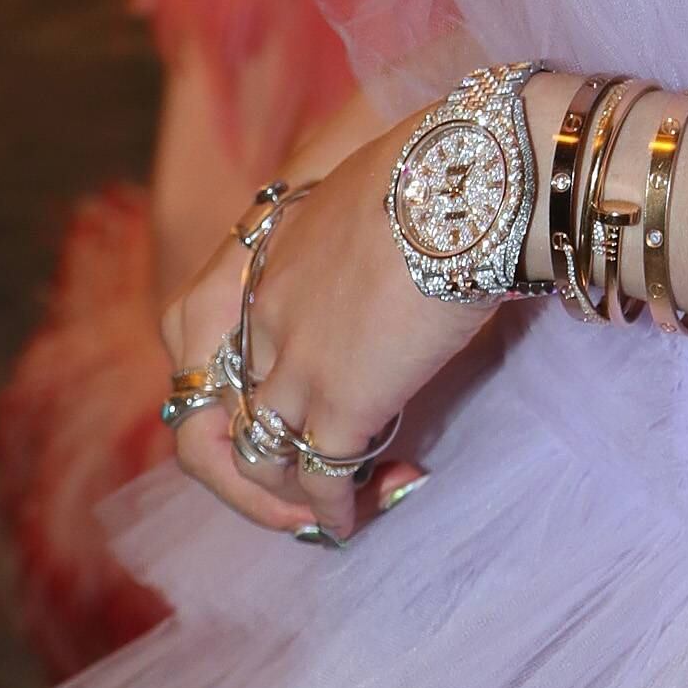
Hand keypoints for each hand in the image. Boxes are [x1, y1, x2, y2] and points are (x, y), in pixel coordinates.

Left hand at [161, 125, 496, 540]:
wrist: (463, 182)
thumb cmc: (439, 169)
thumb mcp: (370, 191)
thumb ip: (361, 235)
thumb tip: (403, 247)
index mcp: (269, 257)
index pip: (223, 342)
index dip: (252, 380)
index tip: (297, 396)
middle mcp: (266, 314)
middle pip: (231, 408)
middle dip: (258, 455)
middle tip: (298, 477)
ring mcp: (296, 363)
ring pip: (263, 456)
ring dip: (291, 493)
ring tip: (328, 507)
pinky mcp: (339, 404)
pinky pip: (320, 479)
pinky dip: (334, 509)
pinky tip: (353, 519)